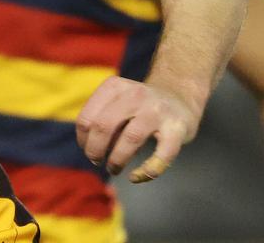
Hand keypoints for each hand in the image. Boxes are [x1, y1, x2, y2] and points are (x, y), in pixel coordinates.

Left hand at [75, 76, 198, 183]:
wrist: (180, 97)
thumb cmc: (140, 107)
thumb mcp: (118, 102)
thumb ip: (102, 120)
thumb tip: (89, 149)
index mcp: (115, 87)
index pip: (87, 118)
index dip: (83, 140)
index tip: (86, 149)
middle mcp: (136, 94)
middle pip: (104, 126)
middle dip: (95, 150)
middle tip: (97, 161)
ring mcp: (158, 110)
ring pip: (130, 138)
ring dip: (117, 160)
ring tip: (114, 168)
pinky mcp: (178, 127)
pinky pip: (162, 154)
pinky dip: (146, 171)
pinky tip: (136, 177)